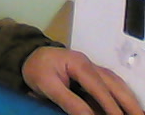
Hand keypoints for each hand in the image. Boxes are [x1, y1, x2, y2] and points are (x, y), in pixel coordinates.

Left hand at [22, 47, 142, 114]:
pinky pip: (111, 84)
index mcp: (79, 65)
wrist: (30, 55)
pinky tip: (127, 106)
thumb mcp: (47, 85)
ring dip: (128, 100)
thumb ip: (68, 101)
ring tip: (137, 113)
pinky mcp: (92, 74)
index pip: (99, 89)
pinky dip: (121, 95)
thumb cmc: (37, 68)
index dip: (111, 106)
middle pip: (115, 84)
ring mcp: (93, 68)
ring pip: (116, 84)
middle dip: (129, 103)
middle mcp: (90, 64)